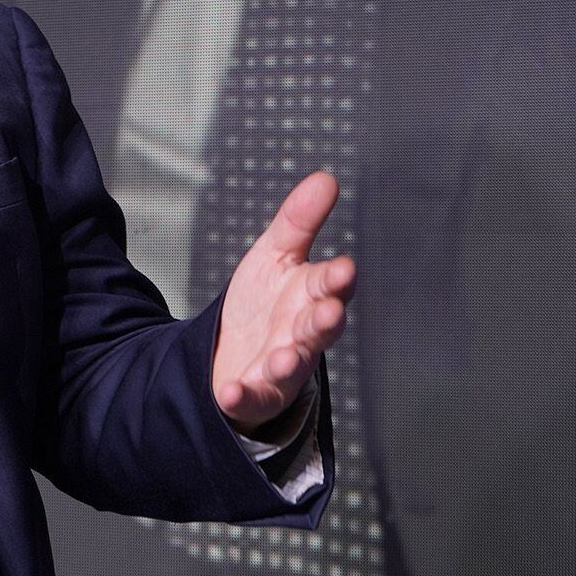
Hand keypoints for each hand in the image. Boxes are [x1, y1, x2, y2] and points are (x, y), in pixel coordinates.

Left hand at [211, 171, 356, 435]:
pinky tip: (232, 391)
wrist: (232, 355)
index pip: (327, 286)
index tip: (344, 269)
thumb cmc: (263, 306)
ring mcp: (280, 368)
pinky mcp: (254, 394)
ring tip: (283, 358)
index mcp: (309, 297)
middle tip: (330, 312)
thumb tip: (326, 178)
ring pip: (291, 367)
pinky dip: (242, 396)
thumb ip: (299, 221)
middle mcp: (301, 335)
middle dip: (324, 321)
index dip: (336, 280)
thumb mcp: (275, 255)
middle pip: (317, 329)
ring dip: (289, 362)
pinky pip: (250, 398)